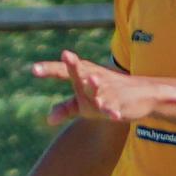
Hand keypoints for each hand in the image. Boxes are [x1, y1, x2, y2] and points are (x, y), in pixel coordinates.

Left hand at [31, 49, 152, 127]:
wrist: (142, 94)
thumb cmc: (107, 95)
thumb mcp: (85, 102)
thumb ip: (67, 108)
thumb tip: (49, 120)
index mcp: (83, 75)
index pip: (63, 72)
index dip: (49, 69)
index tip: (34, 69)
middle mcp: (95, 79)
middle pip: (81, 72)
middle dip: (74, 66)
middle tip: (66, 56)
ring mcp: (109, 90)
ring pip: (100, 88)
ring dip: (95, 85)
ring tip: (90, 80)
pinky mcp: (121, 103)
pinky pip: (115, 107)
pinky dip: (114, 110)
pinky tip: (114, 115)